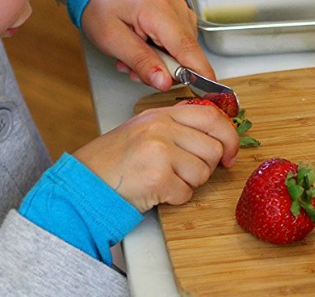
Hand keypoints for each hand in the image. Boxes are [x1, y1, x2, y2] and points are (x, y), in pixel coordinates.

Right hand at [73, 103, 238, 211]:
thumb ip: (176, 126)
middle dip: (206, 167)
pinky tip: (156, 191)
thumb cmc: (113, 160)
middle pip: (213, 149)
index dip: (229, 137)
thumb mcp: (143, 130)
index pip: (212, 117)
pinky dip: (175, 198)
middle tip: (185, 173)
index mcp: (161, 114)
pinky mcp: (157, 178)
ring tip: (164, 180)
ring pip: (203, 173)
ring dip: (188, 184)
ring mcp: (160, 152)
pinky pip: (186, 193)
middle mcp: (162, 129)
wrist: (84, 182)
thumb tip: (214, 134)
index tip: (230, 153)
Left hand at [80, 0, 215, 90]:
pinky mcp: (183, 20)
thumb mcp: (112, 40)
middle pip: (186, 55)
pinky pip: (180, 49)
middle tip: (133, 69)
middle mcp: (177, 9)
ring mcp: (182, 14)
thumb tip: (165, 82)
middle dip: (162, 71)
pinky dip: (162, 56)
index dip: (198, 74)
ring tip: (134, 56)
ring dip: (160, 65)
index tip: (206, 94)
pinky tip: (144, 50)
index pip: (187, 48)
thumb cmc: (103, 10)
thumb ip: (140, 61)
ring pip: (184, 55)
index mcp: (158, 9)